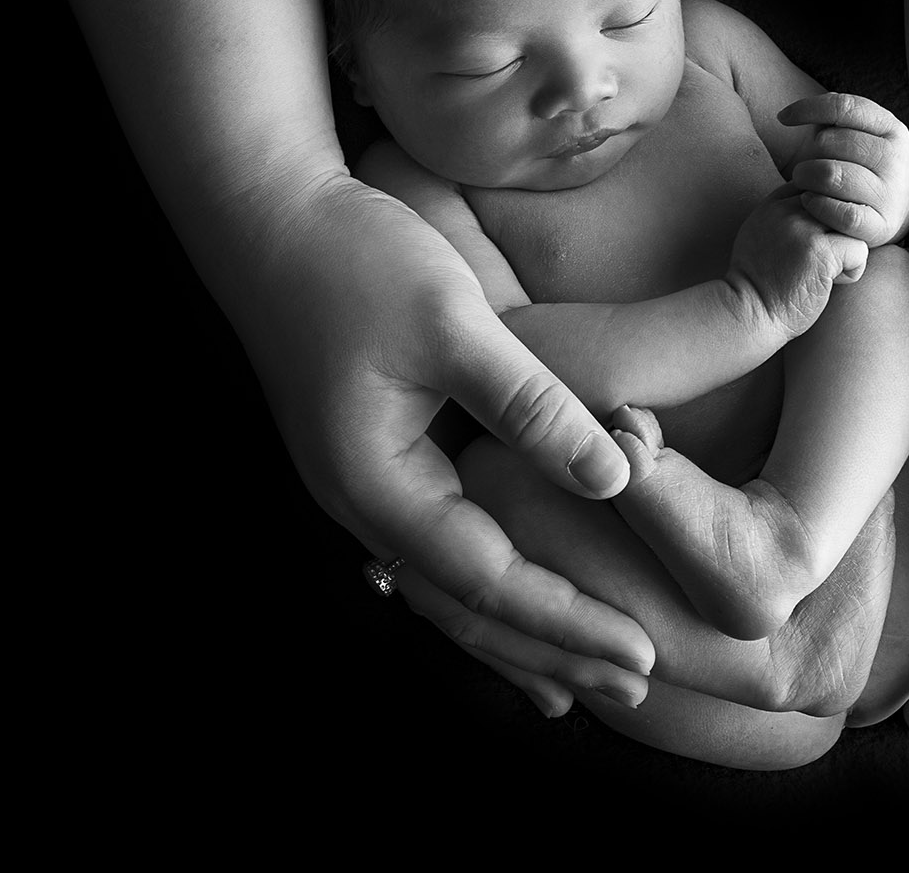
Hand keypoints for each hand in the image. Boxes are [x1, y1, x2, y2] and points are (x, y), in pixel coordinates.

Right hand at [239, 170, 655, 715]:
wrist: (266, 217)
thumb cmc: (355, 260)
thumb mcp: (453, 323)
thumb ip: (530, 404)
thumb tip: (613, 477)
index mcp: (377, 482)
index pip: (488, 580)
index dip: (568, 620)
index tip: (642, 654)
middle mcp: (362, 503)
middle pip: (465, 607)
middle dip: (551, 652)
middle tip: (636, 690)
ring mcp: (360, 487)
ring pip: (446, 589)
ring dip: (516, 636)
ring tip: (580, 686)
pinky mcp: (371, 461)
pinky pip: (434, 550)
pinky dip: (481, 591)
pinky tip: (510, 606)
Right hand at [726, 182, 868, 339]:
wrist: (749, 315)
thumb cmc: (761, 284)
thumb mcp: (761, 236)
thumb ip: (785, 215)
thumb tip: (820, 204)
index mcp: (774, 204)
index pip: (822, 191)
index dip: (828, 219)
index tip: (812, 246)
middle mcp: (787, 209)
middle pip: (840, 206)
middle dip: (839, 234)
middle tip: (821, 262)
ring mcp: (803, 227)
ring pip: (853, 226)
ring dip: (847, 251)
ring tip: (825, 273)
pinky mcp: (819, 250)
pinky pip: (859, 249)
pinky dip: (851, 272)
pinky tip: (828, 285)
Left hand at [778, 93, 908, 247]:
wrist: (889, 212)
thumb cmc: (857, 166)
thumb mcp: (852, 136)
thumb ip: (831, 118)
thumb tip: (795, 112)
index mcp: (891, 129)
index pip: (845, 107)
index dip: (808, 108)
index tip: (783, 118)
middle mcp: (896, 159)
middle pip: (833, 142)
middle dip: (809, 151)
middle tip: (804, 164)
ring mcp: (891, 194)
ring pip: (832, 175)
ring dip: (807, 177)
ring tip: (803, 181)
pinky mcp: (880, 226)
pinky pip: (840, 213)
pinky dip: (817, 205)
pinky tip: (809, 201)